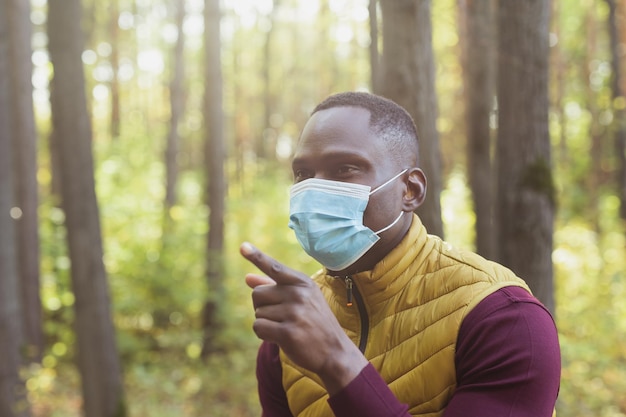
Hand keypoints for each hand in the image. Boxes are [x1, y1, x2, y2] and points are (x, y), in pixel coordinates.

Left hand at [240, 242, 367, 393]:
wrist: (335, 352)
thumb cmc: (314, 323)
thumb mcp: (300, 300)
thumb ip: (273, 287)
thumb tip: (247, 278)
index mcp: (302, 282)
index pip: (274, 267)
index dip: (256, 256)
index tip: (242, 246)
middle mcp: (299, 294)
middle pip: (257, 294)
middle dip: (262, 308)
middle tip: (281, 317)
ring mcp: (294, 313)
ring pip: (258, 313)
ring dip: (266, 323)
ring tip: (286, 328)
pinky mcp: (288, 332)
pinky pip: (258, 327)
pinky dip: (263, 334)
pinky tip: (280, 338)